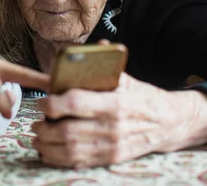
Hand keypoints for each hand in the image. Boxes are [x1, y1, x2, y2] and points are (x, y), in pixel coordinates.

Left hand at [31, 73, 206, 167]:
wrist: (171, 123)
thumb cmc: (143, 97)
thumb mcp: (128, 79)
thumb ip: (108, 65)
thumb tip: (97, 44)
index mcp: (115, 103)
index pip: (76, 103)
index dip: (53, 104)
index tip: (41, 102)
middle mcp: (113, 127)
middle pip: (68, 131)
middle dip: (45, 128)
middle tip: (35, 123)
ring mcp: (113, 146)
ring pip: (71, 151)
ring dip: (48, 146)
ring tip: (37, 138)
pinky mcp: (113, 159)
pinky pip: (81, 163)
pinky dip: (60, 160)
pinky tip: (48, 153)